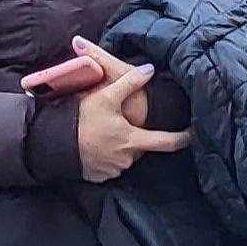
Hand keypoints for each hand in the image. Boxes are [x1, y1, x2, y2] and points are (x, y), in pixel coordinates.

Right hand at [66, 39, 188, 182]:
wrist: (53, 145)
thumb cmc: (82, 120)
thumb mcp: (106, 96)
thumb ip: (130, 82)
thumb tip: (150, 69)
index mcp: (133, 140)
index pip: (167, 142)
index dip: (182, 138)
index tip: (193, 134)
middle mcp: (127, 159)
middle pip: (142, 146)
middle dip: (136, 135)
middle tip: (122, 122)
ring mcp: (113, 170)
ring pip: (126, 156)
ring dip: (120, 145)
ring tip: (104, 131)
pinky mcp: (100, 176)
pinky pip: (111, 165)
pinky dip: (107, 155)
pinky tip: (96, 144)